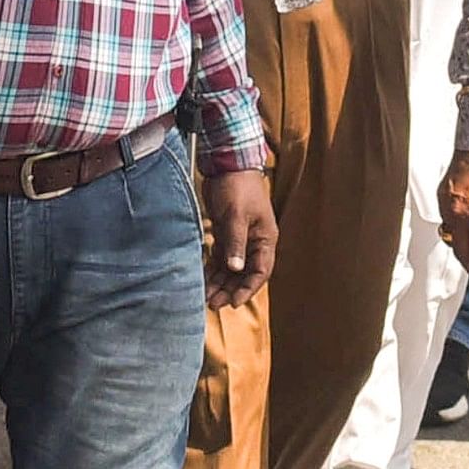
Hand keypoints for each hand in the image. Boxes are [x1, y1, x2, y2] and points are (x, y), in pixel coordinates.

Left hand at [203, 168, 276, 307]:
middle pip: (244, 274)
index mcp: (265, 238)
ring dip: (220, 283)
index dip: (248, 289)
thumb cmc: (238, 186)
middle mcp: (254, 242)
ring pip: (231, 268)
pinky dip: (213, 270)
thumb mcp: (237, 215)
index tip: (234, 303)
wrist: (227, 164)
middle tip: (214, 304)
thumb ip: (236, 242)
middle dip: (230, 290)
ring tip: (207, 298)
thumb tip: (235, 269)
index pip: (260, 271)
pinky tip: (203, 280)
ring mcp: (240, 238)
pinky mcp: (226, 233)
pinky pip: (221, 258)